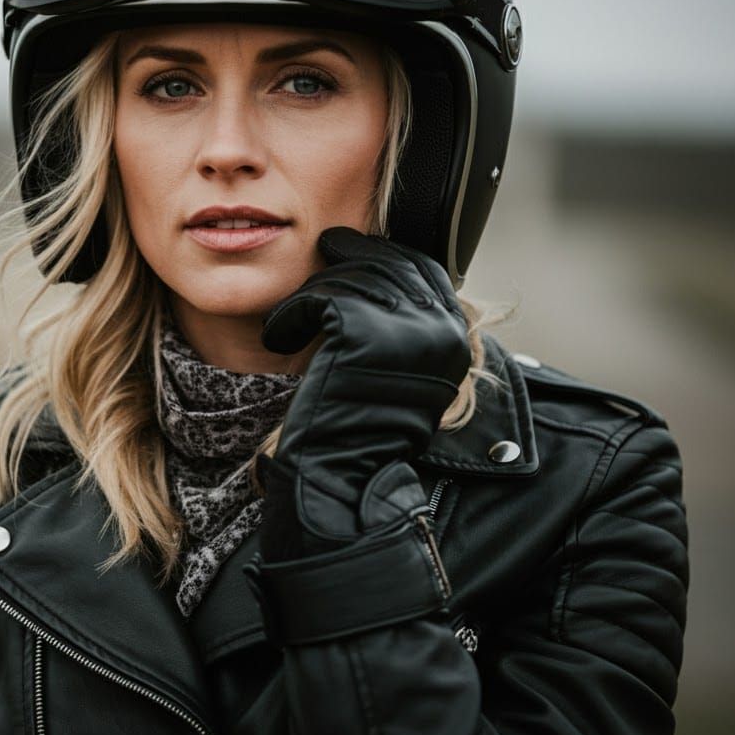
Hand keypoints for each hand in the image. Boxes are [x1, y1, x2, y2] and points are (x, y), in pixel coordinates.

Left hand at [256, 226, 470, 561]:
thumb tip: (381, 271)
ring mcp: (402, 327)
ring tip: (291, 323)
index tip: (353, 256)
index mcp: (453, 339)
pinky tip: (280, 336)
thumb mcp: (405, 376)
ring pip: (349, 278)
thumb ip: (407, 327)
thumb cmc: (363, 432)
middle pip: (387, 265)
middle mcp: (438, 329)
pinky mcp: (359, 330)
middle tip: (323, 256)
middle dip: (349, 260)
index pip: (425, 270)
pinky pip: (317, 297)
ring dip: (312, 294)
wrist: (342, 478)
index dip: (386, 257)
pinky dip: (290, 314)